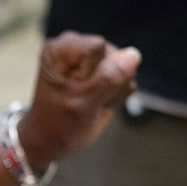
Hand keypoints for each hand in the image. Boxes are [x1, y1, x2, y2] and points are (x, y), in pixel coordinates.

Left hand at [15, 33, 140, 172]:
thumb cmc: (59, 123)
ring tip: (92, 101)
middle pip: (113, 54)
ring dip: (113, 89)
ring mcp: (91, 56)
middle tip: (87, 100)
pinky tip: (100, 101)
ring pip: (125, 64)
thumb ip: (108, 78)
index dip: (97, 71)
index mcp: (60, 49)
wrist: (53, 139)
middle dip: (107, 81)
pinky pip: (127, 75)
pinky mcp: (104, 68)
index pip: (98, 46)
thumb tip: (133, 54)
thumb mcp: (82, 104)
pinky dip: (116, 93)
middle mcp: (75, 45)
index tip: (80, 89)